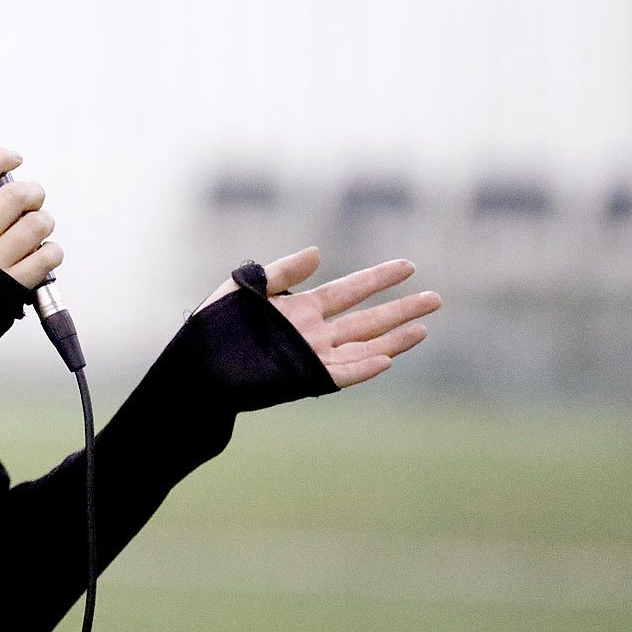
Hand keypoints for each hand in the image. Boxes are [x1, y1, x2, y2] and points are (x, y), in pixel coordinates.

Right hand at [0, 146, 62, 289]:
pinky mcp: (14, 285)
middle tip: (33, 198)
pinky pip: (48, 256)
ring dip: (45, 220)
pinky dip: (52, 251)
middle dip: (33, 191)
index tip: (14, 158)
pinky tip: (42, 253)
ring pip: (36, 224)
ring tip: (38, 229)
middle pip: (14, 196)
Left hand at [196, 246, 439, 387]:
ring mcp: (312, 357)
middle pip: (367, 318)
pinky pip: (341, 374)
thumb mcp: (243, 290)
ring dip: (395, 338)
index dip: (379, 277)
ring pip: (364, 346)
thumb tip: (318, 252)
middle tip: (436, 297)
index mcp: (300, 308)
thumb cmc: (213, 330)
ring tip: (425, 327)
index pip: (349, 290)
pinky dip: (364, 368)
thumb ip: (280, 272)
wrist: (195, 369)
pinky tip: (388, 359)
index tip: (408, 266)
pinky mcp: (304, 380)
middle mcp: (313, 333)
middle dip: (401, 308)